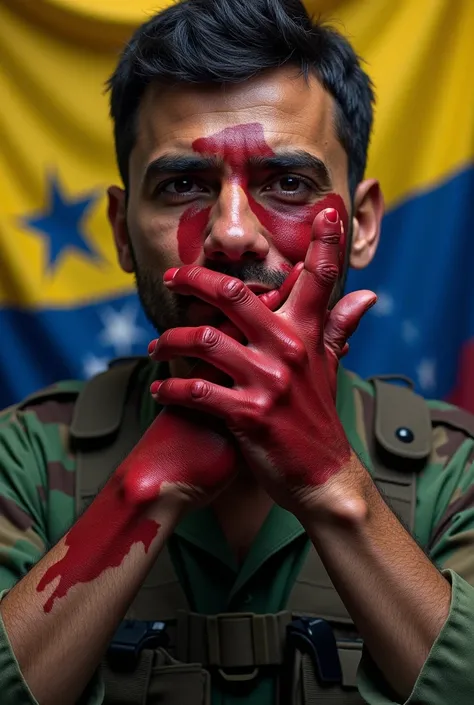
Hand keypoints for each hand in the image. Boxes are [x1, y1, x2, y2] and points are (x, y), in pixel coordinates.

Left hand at [149, 208, 375, 515]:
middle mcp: (287, 350)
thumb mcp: (329, 366)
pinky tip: (161, 389)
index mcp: (306, 334)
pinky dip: (172, 388)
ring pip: (204, 340)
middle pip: (233, 295)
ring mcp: (268, 382)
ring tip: (156, 348)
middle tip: (172, 274)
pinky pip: (197, 391)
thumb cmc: (317, 415)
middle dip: (195, 278)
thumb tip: (367, 297)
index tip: (327, 209)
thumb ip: (339, 326)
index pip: (319, 279)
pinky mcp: (248, 415)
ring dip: (171, 341)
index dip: (325, 242)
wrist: (323, 474)